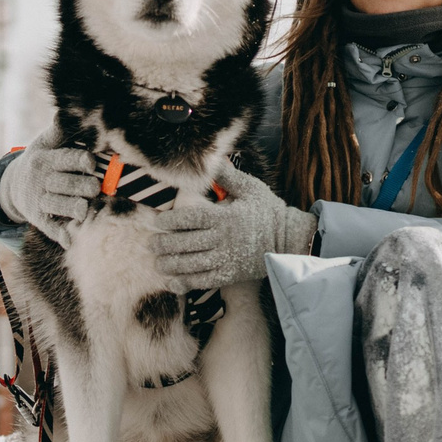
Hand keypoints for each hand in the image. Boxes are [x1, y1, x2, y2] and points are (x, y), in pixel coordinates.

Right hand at [0, 140, 99, 231]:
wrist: (15, 185)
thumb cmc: (41, 160)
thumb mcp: (45, 142)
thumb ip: (59, 130)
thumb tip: (65, 111)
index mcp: (46, 159)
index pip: (65, 159)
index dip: (80, 161)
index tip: (92, 162)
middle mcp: (42, 181)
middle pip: (65, 184)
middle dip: (83, 186)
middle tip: (96, 187)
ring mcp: (40, 202)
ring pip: (60, 206)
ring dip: (74, 208)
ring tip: (86, 208)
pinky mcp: (39, 220)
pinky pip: (51, 228)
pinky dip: (61, 235)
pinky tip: (71, 239)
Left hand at [149, 169, 316, 289]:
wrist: (290, 240)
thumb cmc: (268, 211)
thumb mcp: (250, 189)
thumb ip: (228, 176)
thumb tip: (212, 158)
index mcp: (225, 217)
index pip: (191, 219)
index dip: (171, 221)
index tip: (158, 223)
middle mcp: (223, 239)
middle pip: (185, 243)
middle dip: (165, 244)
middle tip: (151, 244)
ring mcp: (226, 259)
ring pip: (191, 264)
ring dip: (171, 265)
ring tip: (158, 263)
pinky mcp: (230, 275)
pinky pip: (203, 281)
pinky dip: (186, 283)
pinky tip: (173, 282)